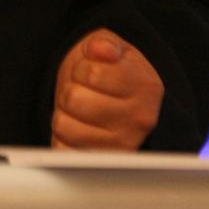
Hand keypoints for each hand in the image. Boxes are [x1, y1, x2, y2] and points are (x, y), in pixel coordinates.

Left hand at [50, 28, 162, 149]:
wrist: (122, 103)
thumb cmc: (114, 74)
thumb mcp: (113, 49)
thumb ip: (105, 44)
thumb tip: (100, 48)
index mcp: (145, 87)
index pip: (92, 74)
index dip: (83, 68)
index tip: (90, 70)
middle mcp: (138, 121)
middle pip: (75, 99)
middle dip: (72, 89)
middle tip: (84, 90)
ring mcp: (120, 147)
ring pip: (64, 125)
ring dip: (64, 113)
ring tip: (80, 109)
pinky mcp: (99, 165)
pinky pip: (62, 149)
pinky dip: (62, 138)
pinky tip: (78, 129)